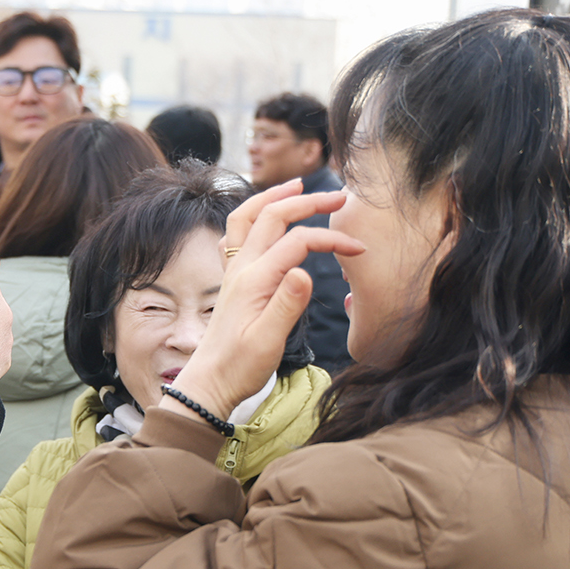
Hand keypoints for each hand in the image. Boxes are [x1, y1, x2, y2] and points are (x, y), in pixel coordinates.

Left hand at [162, 181, 364, 419]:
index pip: (298, 242)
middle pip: (272, 216)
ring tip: (298, 186)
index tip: (359, 250)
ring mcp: (234, 271)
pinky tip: (265, 217)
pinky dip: (253, 216)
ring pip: (248, 217)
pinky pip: (236, 234)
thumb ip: (287, 304)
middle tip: (339, 198)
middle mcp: (241, 268)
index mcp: (254, 279)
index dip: (331, 239)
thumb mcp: (269, 341)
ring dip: (273, 197)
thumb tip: (305, 270)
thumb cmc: (241, 366)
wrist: (210, 382)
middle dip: (307, 201)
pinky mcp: (233, 279)